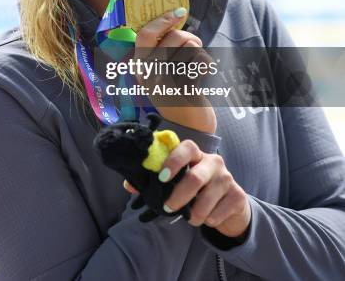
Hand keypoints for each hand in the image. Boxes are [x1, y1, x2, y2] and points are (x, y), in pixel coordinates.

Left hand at [124, 140, 250, 238]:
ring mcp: (228, 178)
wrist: (230, 204)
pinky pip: (217, 214)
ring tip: (191, 218)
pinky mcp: (238, 196)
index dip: (174, 160)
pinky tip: (209, 217)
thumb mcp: (180, 183)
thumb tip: (129, 185)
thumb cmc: (198, 190)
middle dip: (179, 196)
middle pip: (196, 177)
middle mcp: (214, 162)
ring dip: (194, 215)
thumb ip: (156, 182)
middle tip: (168, 207)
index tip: (161, 177)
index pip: (187, 148)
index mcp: (197, 155)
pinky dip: (208, 221)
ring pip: (206, 200)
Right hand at [135, 8, 216, 133]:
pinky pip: (201, 60)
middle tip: (194, 47)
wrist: (189, 126)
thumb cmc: (177, 91)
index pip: (145, 34)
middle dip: (189, 37)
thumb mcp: (160, 70)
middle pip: (173, 37)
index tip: (178, 12)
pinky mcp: (184, 88)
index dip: (162, 20)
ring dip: (198, 52)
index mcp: (140, 65)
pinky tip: (202, 75)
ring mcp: (166, 81)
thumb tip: (173, 17)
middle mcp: (149, 73)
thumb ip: (161, 47)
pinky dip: (206, 64)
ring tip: (195, 65)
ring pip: (190, 46)